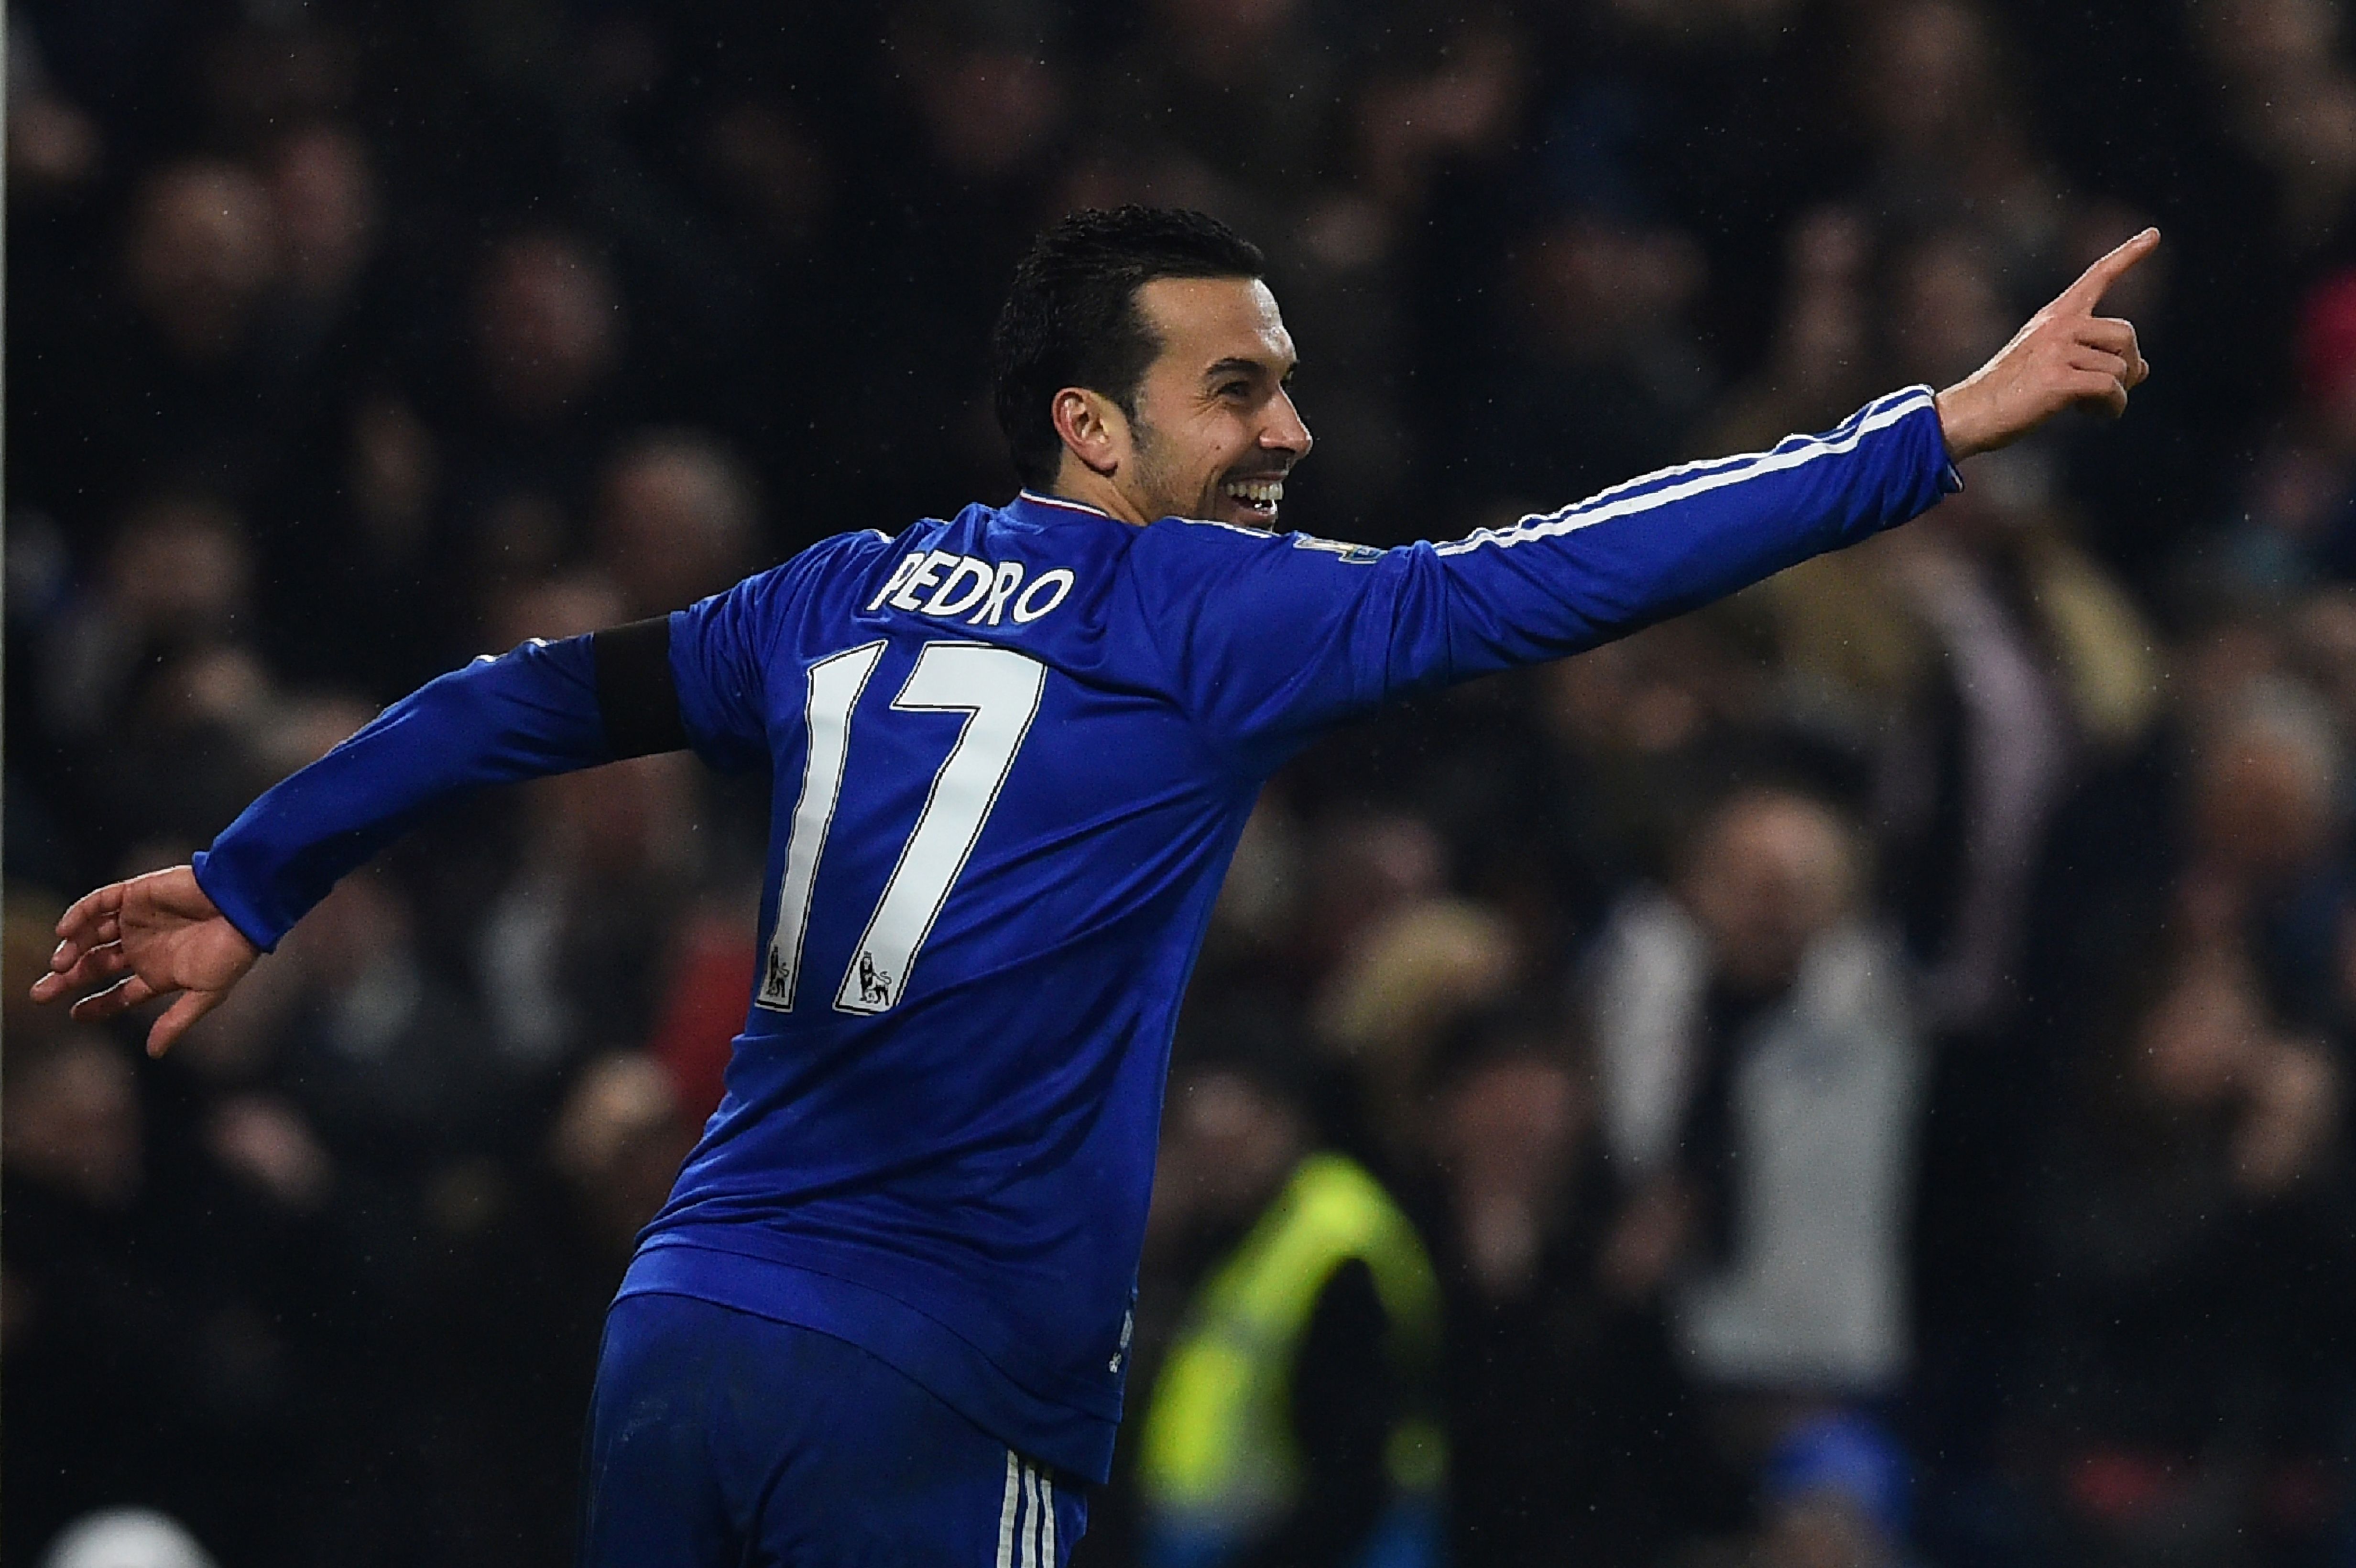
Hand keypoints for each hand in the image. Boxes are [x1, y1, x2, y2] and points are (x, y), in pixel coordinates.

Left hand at [30, 866, 260, 1056]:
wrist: (244, 905)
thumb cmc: (233, 952)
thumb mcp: (206, 994)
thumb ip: (176, 1022)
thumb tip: (153, 1053)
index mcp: (159, 972)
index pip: (118, 993)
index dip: (95, 1005)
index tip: (74, 1015)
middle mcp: (143, 947)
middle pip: (95, 965)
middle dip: (67, 979)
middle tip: (39, 994)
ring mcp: (137, 920)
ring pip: (90, 935)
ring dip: (71, 949)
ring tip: (59, 966)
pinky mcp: (135, 894)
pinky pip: (98, 902)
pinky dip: (78, 915)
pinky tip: (65, 931)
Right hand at [1934, 228, 2158, 462]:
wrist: (1970, 414)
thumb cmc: (2009, 393)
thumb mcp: (2051, 364)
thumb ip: (2095, 358)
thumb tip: (2144, 369)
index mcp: (2054, 316)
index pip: (2097, 277)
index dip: (2128, 255)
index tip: (2153, 235)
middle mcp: (2058, 325)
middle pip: (2125, 334)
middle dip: (2130, 365)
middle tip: (2116, 388)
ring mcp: (2056, 350)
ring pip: (2120, 367)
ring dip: (2118, 393)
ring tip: (2093, 407)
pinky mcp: (2057, 379)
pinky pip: (2110, 389)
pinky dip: (2113, 407)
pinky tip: (2097, 415)